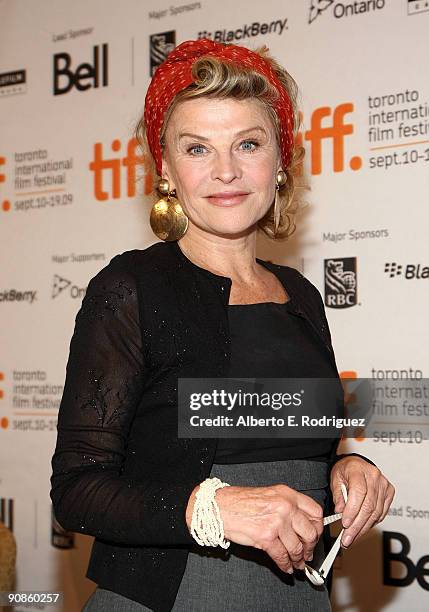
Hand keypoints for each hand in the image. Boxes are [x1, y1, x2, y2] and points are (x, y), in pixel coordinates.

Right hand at [186, 483, 324, 573]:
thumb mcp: (269, 496)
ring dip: (298, 559)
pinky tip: (286, 567)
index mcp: (286, 494)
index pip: (315, 511)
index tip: (315, 535)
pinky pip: (282, 556)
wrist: (219, 507)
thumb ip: (287, 507)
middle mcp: (284, 506)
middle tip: (307, 553)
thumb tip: (301, 524)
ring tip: (297, 563)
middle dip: (310, 547)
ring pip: (297, 547)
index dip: (318, 527)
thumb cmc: (239, 502)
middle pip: (310, 532)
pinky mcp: (266, 537)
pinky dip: (286, 565)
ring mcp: (276, 522)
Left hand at [330, 456, 394, 547]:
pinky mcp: (389, 493)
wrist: (356, 464)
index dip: (352, 511)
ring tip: (353, 537)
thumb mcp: (335, 478)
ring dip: (364, 528)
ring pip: (376, 512)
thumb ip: (337, 495)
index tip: (345, 524)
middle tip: (347, 538)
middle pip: (368, 506)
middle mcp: (374, 477)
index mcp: (358, 470)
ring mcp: (383, 484)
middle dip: (357, 526)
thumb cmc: (346, 470)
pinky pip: (382, 513)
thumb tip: (340, 511)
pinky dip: (372, 523)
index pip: (358, 493)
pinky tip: (363, 527)